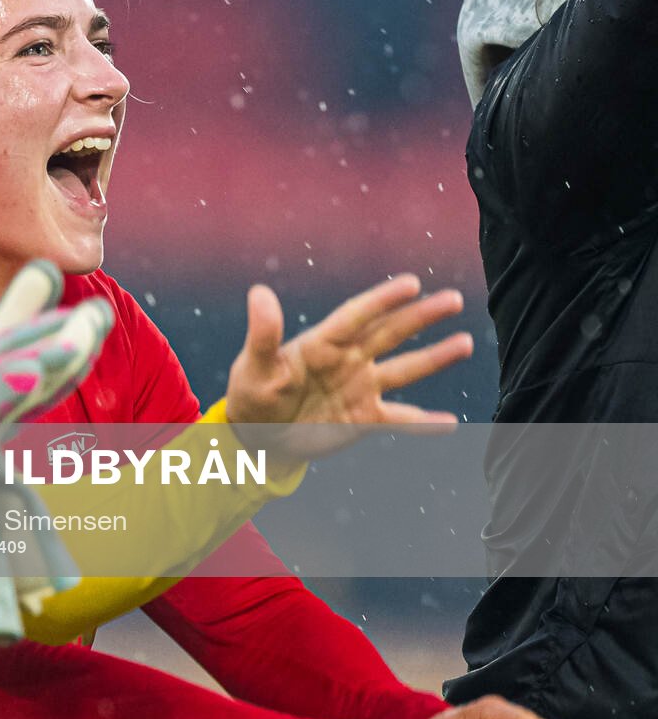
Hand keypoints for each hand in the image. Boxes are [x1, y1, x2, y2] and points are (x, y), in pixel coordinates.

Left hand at [226, 274, 472, 461]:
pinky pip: (399, 419)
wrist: (257, 435)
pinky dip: (423, 424)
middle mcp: (348, 360)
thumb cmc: (252, 393)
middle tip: (453, 299)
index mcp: (322, 343)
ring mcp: (360, 388)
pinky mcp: (364, 418)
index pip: (357, 316)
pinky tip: (449, 423)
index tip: (411, 283)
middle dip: (421, 317)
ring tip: (465, 342)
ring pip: (404, 370)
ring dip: (435, 357)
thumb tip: (259, 292)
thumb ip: (264, 333)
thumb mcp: (255, 365)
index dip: (382, 300)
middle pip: (390, 333)